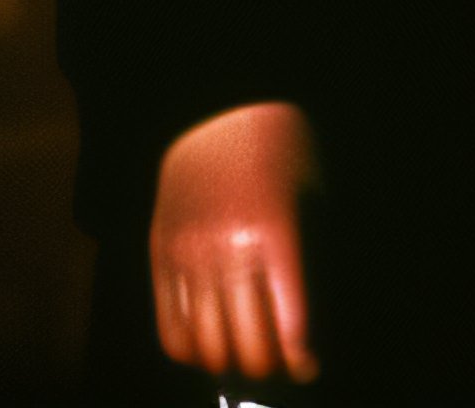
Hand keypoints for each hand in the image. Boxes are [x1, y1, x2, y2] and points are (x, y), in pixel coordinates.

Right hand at [150, 99, 321, 386]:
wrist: (222, 107)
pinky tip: (211, 344)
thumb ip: (312, 264)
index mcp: (276, 231)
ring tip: (247, 355)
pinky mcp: (160, 254)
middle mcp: (229, 248)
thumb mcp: (313, 195)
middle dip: (270, 367)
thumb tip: (307, 338)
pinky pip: (170, 329)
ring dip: (231, 364)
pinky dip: (192, 352)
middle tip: (280, 360)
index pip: (291, 325)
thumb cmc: (282, 149)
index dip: (302, 358)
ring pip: (207, 348)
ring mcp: (189, 254)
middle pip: (249, 347)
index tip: (309, 365)